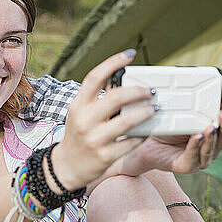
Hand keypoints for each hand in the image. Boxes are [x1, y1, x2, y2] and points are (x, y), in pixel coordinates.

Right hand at [53, 50, 155, 189]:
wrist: (67, 166)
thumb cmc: (78, 134)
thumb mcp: (80, 112)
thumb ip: (97, 96)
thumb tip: (120, 77)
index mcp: (78, 104)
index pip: (95, 77)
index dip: (113, 62)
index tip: (130, 54)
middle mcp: (85, 120)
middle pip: (115, 97)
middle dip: (138, 91)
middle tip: (151, 91)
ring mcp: (94, 139)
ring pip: (126, 121)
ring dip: (145, 113)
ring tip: (155, 109)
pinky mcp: (105, 156)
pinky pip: (130, 142)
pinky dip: (141, 135)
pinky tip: (147, 131)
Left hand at [135, 99, 221, 173]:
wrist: (146, 144)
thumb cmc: (165, 128)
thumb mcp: (180, 115)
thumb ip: (191, 109)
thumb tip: (197, 91)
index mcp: (211, 134)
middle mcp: (209, 147)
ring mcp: (199, 159)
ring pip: (211, 149)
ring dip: (212, 138)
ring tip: (211, 127)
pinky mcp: (186, 166)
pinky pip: (193, 158)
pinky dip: (195, 147)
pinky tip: (197, 137)